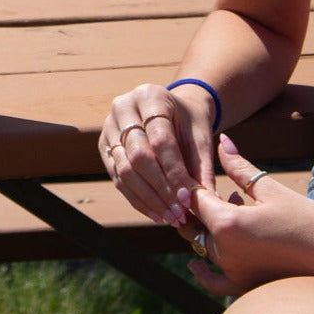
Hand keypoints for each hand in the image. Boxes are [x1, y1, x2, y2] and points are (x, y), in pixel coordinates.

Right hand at [99, 82, 218, 227]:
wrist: (171, 111)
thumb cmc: (188, 123)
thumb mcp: (201, 137)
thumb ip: (202, 166)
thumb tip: (209, 201)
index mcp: (150, 96)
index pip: (161, 139)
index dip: (174, 172)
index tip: (188, 198)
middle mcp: (123, 106)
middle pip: (138, 155)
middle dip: (161, 189)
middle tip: (179, 213)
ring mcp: (109, 125)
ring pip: (124, 169)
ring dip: (149, 199)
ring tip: (170, 217)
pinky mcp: (104, 145)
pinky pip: (117, 177)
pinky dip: (137, 199)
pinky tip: (156, 213)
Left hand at [182, 133, 313, 296]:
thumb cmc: (307, 219)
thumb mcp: (271, 189)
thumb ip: (239, 167)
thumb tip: (222, 141)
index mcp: (227, 224)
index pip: (195, 199)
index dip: (193, 183)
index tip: (195, 171)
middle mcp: (224, 251)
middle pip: (195, 222)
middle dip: (199, 204)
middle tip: (210, 187)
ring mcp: (233, 272)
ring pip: (203, 245)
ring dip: (208, 227)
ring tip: (230, 207)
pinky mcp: (244, 287)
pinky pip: (213, 282)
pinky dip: (203, 272)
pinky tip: (196, 263)